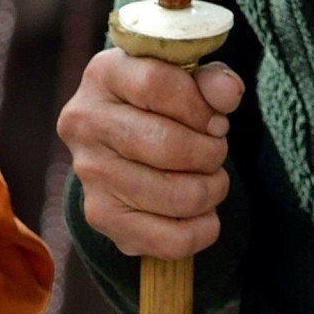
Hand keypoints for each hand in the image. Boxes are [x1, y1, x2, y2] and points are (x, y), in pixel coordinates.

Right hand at [61, 48, 239, 260]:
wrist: (123, 139)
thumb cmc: (163, 102)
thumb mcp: (186, 77)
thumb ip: (211, 79)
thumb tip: (228, 92)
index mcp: (104, 74)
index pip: (158, 84)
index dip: (201, 107)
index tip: (216, 120)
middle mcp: (85, 123)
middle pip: (168, 146)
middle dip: (211, 153)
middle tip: (215, 151)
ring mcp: (89, 174)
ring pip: (176, 196)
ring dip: (211, 190)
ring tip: (209, 178)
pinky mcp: (101, 217)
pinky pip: (171, 240)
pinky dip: (203, 229)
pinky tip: (201, 212)